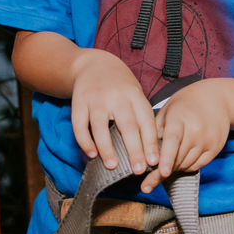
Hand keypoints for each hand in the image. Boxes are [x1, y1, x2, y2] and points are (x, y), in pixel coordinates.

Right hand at [69, 50, 159, 175]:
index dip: (150, 142)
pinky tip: (92, 154)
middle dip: (134, 150)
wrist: (94, 63)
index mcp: (135, 95)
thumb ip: (140, 117)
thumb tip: (149, 150)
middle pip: (127, 126)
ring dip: (107, 148)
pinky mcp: (78, 102)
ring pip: (100, 127)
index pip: (146, 121)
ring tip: (113, 166)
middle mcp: (117, 97)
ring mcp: (96, 99)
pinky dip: (85, 141)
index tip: (155, 161)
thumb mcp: (135, 94)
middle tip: (138, 170)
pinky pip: (80, 125)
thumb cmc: (120, 86)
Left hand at [139, 80, 231, 192]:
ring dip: (174, 167)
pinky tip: (182, 158)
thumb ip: (155, 131)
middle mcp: (196, 130)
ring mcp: (207, 140)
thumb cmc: (185, 105)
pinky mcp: (215, 148)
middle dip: (162, 169)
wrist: (216, 98)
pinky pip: (196, 166)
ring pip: (186, 164)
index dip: (166, 158)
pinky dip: (186, 166)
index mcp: (180, 117)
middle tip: (150, 175)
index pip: (173, 140)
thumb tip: (144, 154)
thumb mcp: (166, 111)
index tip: (162, 173)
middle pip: (178, 157)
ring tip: (168, 159)